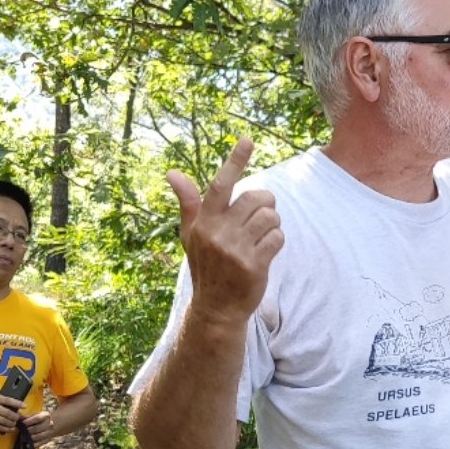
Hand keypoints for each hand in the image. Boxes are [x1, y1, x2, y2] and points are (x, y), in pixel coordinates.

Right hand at [0, 390, 22, 433]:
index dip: (17, 403)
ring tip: (15, 422)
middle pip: (7, 413)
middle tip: (19, 417)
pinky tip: (11, 428)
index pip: (7, 400)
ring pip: (4, 421)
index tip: (24, 406)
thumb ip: (0, 392)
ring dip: (12, 423)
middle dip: (15, 416)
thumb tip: (12, 391)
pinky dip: (6, 429)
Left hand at [21, 410, 60, 444]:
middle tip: (22, 431)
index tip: (23, 423)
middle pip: (39, 428)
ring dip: (31, 437)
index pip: (38, 418)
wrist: (52, 423)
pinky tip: (28, 444)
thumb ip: (28, 416)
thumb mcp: (36, 414)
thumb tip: (19, 418)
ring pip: (40, 436)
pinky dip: (34, 444)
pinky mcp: (48, 439)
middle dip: (29, 430)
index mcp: (46, 415)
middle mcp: (49, 424)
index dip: (29, 421)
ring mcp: (50, 432)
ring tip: (23, 438)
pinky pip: (41, 443)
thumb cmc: (40, 418)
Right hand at [166, 138, 283, 324]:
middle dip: (266, 203)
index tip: (248, 140)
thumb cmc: (206, 266)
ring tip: (262, 236)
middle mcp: (218, 233)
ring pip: (271, 217)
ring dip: (273, 224)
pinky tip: (266, 251)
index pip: (220, 184)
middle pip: (257, 198)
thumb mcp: (192, 235)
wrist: (216, 308)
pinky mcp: (254, 265)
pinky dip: (277, 241)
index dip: (235, 161)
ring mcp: (236, 249)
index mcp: (204, 222)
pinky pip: (278, 237)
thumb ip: (189, 203)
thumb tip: (171, 173)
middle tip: (261, 215)